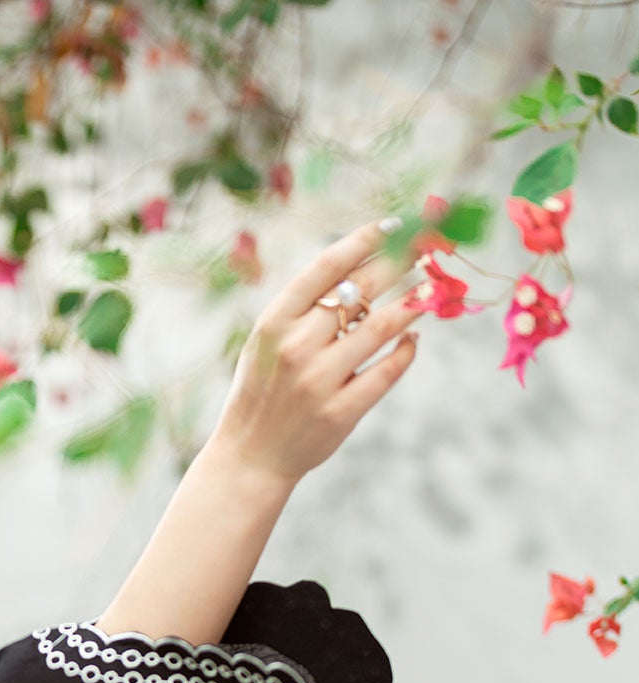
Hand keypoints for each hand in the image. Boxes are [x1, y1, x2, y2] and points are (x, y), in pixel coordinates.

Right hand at [207, 219, 420, 489]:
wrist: (250, 458)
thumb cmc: (262, 392)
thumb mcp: (266, 343)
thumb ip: (303, 309)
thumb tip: (362, 266)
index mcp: (274, 323)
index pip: (327, 266)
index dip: (366, 240)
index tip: (395, 224)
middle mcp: (296, 347)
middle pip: (361, 289)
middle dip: (400, 260)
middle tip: (426, 245)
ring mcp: (319, 381)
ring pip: (382, 327)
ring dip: (413, 302)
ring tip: (431, 288)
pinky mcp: (340, 413)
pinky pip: (387, 371)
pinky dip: (406, 351)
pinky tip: (413, 339)